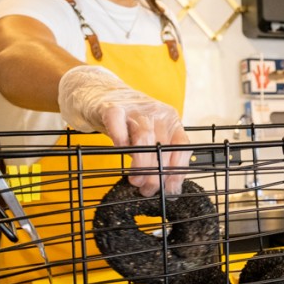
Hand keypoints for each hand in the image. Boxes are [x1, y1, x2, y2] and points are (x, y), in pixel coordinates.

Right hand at [58, 65, 190, 195]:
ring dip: (141, 163)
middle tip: (148, 190)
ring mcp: (135, 108)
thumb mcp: (150, 135)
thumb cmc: (128, 121)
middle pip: (162, 146)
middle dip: (156, 173)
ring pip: (145, 138)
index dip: (177, 170)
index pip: (182, 146)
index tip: (171, 189)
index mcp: (171, 119)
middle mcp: (157, 112)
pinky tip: (120, 152)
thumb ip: (158, 155)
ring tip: (136, 181)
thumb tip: (165, 187)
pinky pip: (118, 124)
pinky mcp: (112, 107)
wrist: (101, 93)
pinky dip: (120, 140)